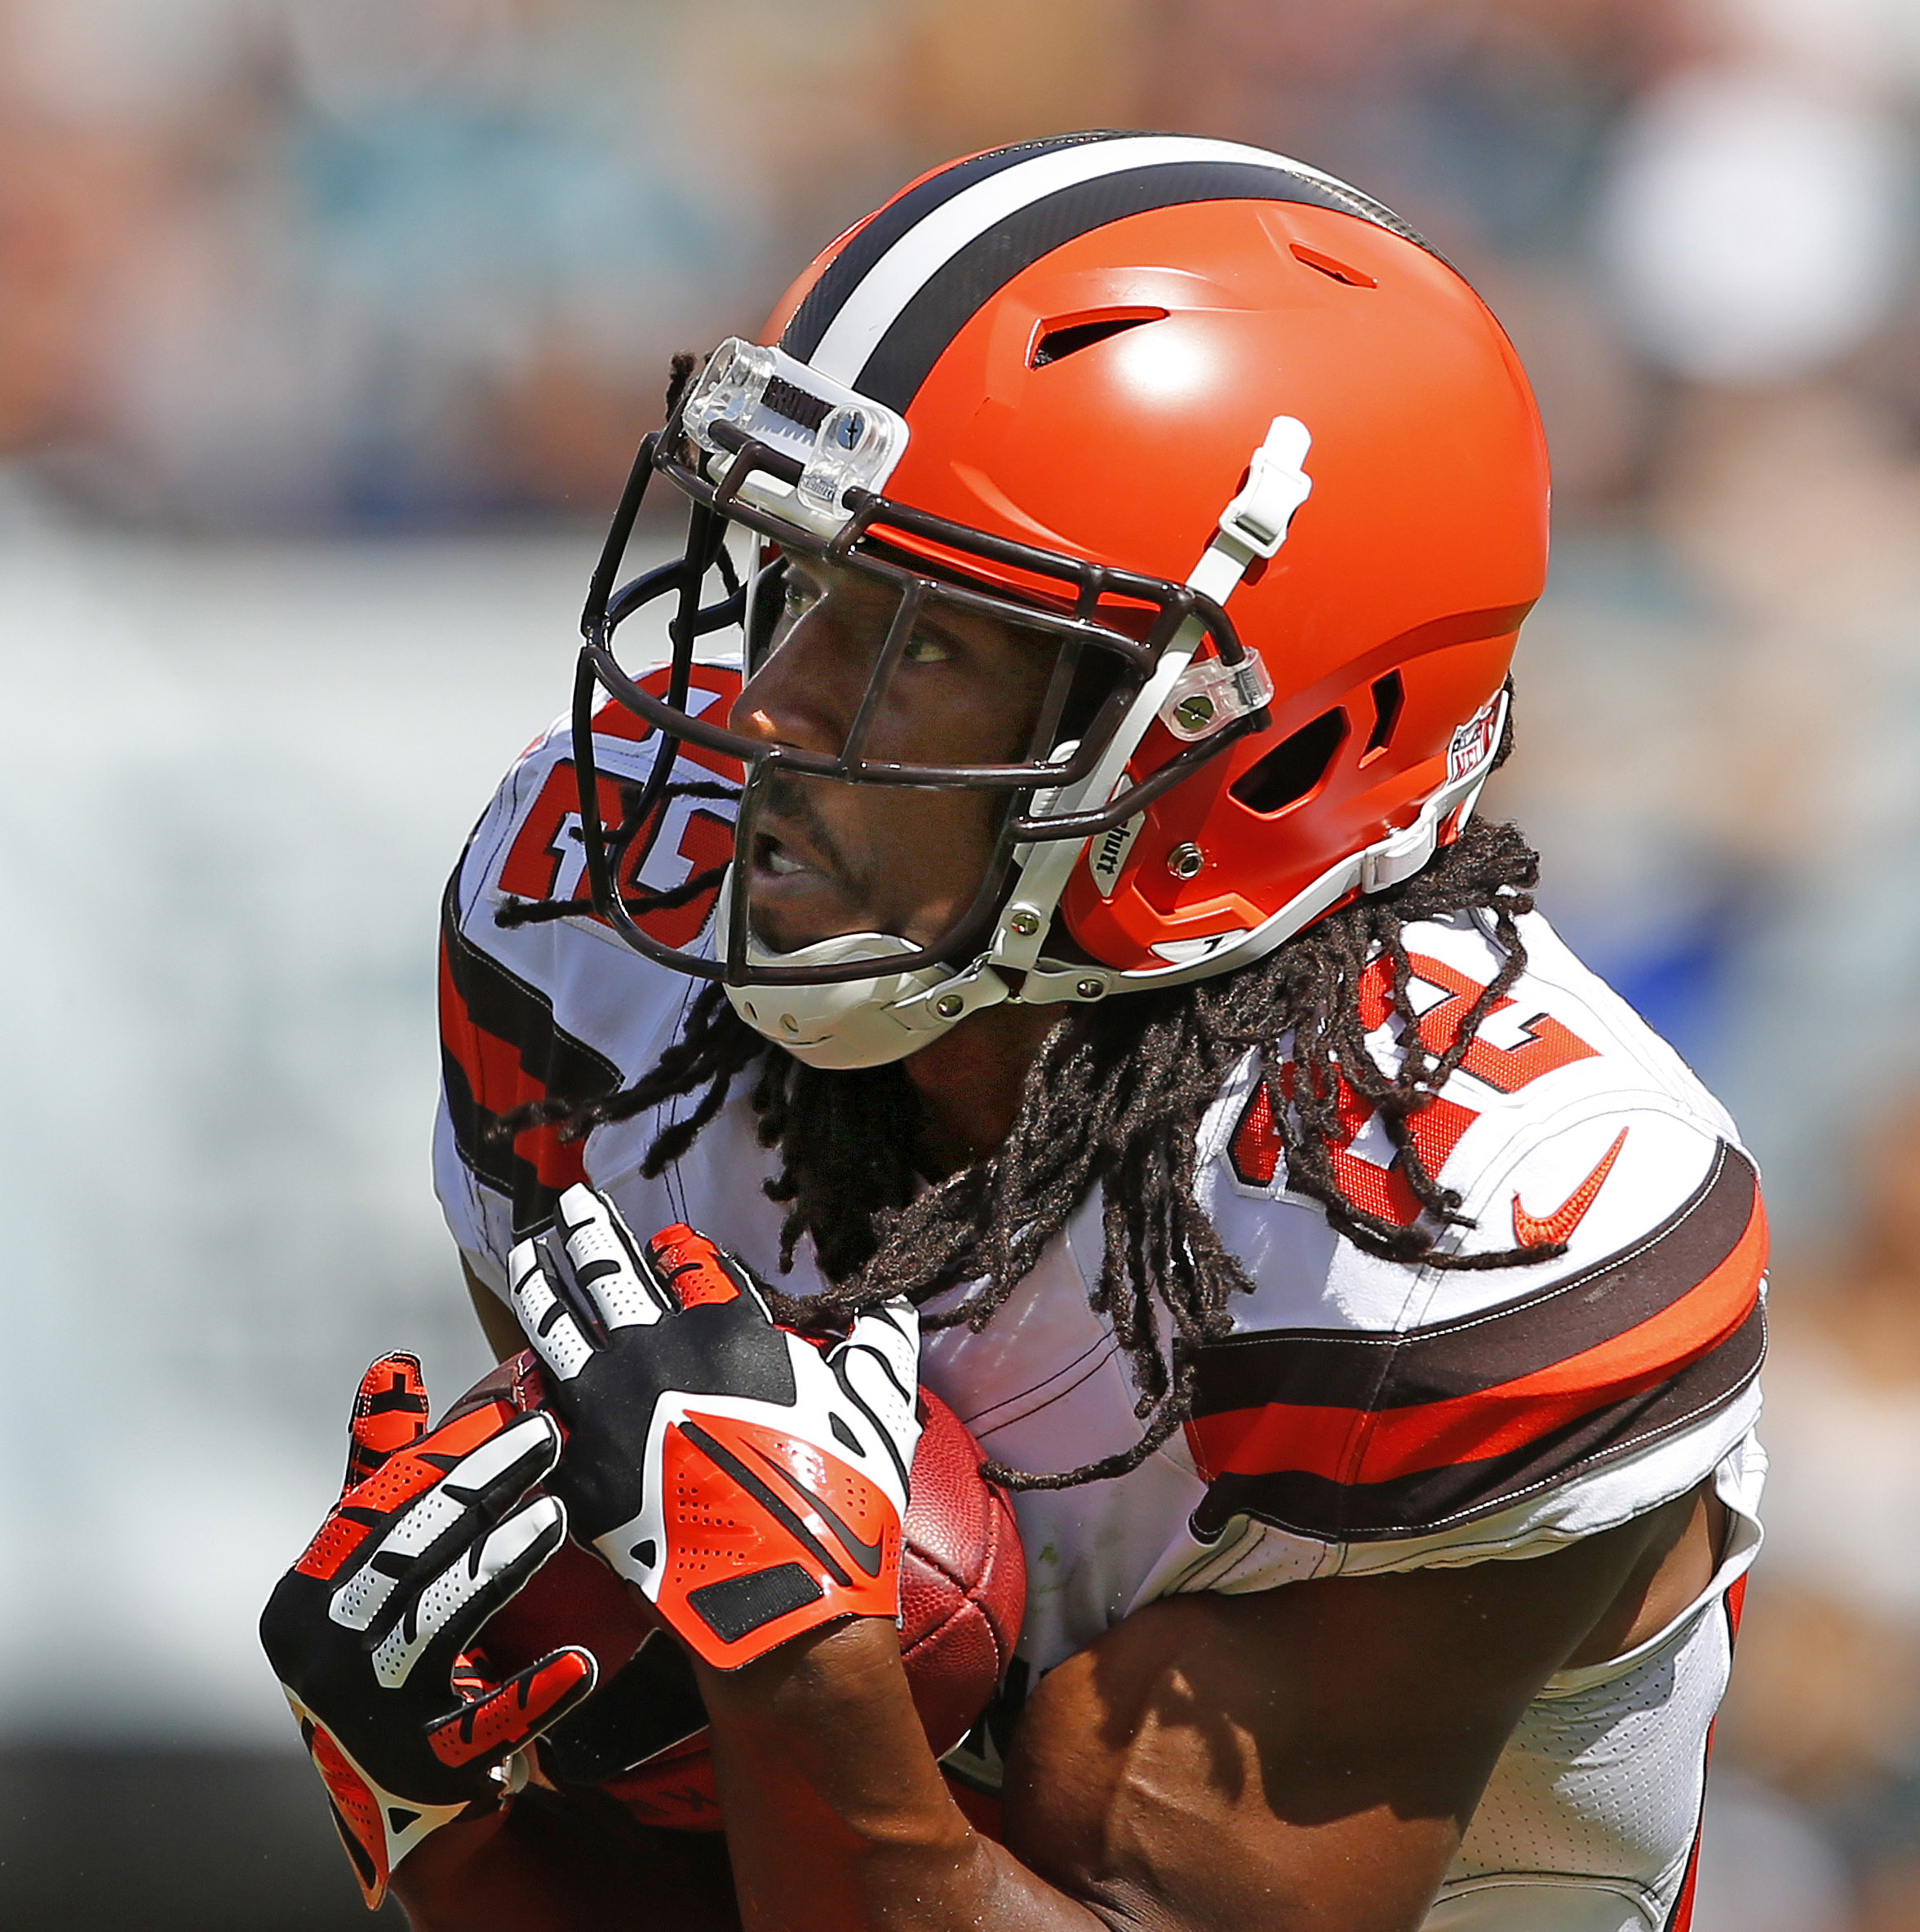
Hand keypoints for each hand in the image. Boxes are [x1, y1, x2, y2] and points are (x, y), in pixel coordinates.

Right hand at [259, 1354, 596, 1906]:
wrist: (390, 1780)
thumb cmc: (383, 1635)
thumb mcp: (369, 1557)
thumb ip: (382, 1468)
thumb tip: (393, 1363)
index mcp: (304, 1594)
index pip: (377, 1508)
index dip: (444, 1454)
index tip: (508, 1407)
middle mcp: (321, 1654)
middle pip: (408, 1554)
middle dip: (481, 1489)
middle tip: (550, 1436)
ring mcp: (368, 1714)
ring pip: (438, 1625)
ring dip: (499, 1566)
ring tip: (559, 1517)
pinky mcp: (423, 1768)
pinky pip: (483, 1727)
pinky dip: (529, 1696)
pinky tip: (579, 1665)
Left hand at [509, 1186, 920, 1668]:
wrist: (784, 1595)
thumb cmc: (837, 1499)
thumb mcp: (879, 1406)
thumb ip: (880, 1345)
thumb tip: (891, 1309)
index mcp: (727, 1329)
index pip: (687, 1261)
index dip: (675, 1248)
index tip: (666, 1243)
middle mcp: (656, 1352)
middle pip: (608, 1268)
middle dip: (589, 1228)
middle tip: (573, 1203)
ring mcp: (608, 1410)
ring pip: (556, 1322)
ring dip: (541, 1278)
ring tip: (528, 1251)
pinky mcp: (578, 1470)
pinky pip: (540, 1412)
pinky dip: (529, 1381)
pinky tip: (521, 1364)